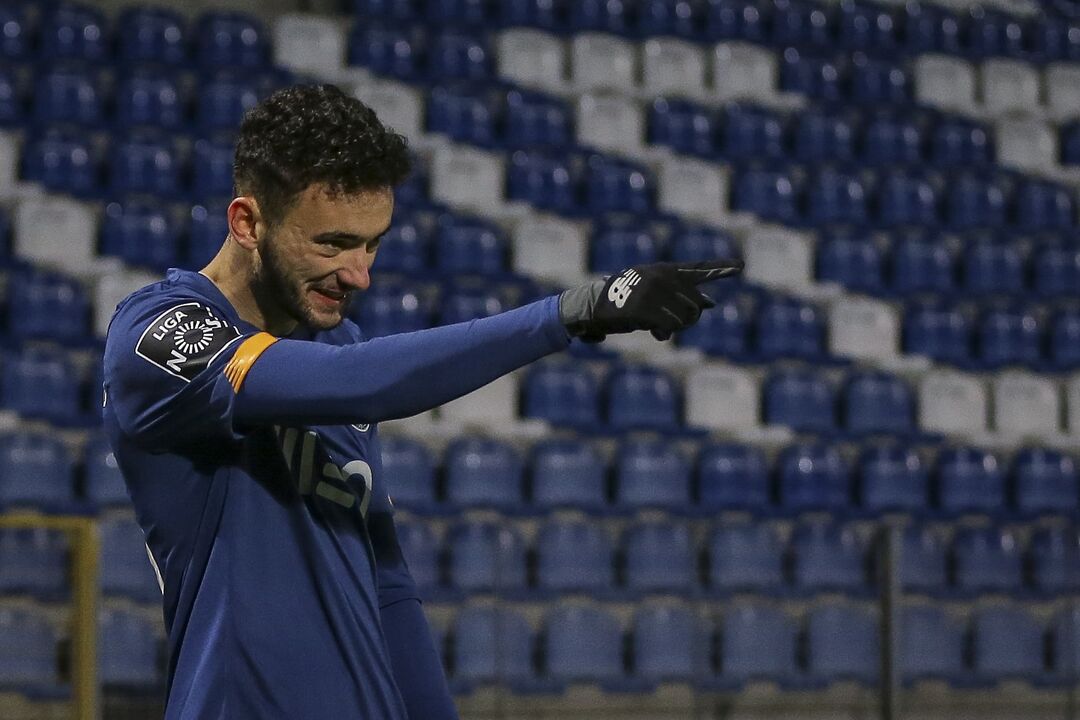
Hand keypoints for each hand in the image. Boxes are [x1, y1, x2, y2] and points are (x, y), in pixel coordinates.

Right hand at [559, 259, 743, 341]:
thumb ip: (682, 297)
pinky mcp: (644, 307)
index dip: (720, 269)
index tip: (741, 266)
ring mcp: (653, 291)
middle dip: (688, 320)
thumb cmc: (623, 302)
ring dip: (675, 328)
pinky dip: (664, 332)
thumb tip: (711, 303)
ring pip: (685, 318)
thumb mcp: (654, 296)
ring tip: (657, 326)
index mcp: (664, 270)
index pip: (698, 269)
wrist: (590, 307)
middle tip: (667, 325)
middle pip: (696, 305)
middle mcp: (661, 276)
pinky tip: (654, 331)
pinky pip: (670, 327)